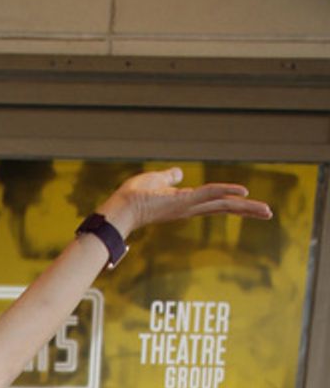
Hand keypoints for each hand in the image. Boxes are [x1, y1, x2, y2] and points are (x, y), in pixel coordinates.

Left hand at [100, 167, 272, 238]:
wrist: (120, 209)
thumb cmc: (134, 197)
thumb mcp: (156, 181)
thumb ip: (169, 178)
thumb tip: (177, 174)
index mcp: (186, 203)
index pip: (215, 203)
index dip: (232, 202)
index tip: (249, 204)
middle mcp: (191, 208)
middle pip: (225, 208)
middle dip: (247, 211)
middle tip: (268, 213)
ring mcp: (188, 207)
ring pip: (223, 205)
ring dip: (246, 208)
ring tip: (266, 211)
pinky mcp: (184, 202)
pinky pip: (210, 194)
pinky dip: (226, 191)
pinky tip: (243, 192)